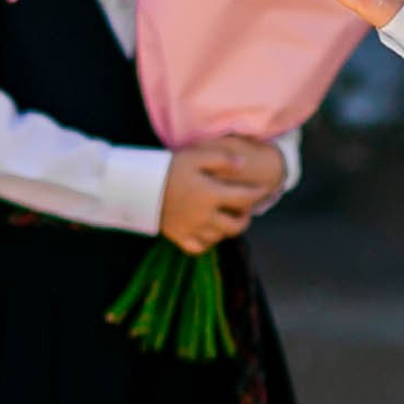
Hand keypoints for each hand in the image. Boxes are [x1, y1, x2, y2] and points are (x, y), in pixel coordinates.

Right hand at [159, 139, 277, 255]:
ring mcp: (192, 228)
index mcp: (212, 194)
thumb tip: (243, 164)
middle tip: (244, 210)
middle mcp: (205, 216)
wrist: (138, 184)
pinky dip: (207, 242)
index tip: (265, 189)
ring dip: (227, 229)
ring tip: (226, 219)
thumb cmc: (169, 166)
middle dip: (245, 218)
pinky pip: (198, 247)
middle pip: (236, 226)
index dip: (259, 194)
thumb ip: (221, 158)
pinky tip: (207, 232)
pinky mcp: (178, 236)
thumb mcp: (196, 156)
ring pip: (219, 237)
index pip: (246, 198)